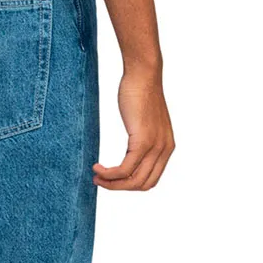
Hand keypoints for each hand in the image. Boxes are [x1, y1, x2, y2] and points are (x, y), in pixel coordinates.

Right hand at [93, 69, 174, 190]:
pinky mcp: (143, 142)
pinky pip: (124, 169)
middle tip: (100, 180)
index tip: (112, 179)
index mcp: (166, 148)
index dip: (129, 185)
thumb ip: (142, 140)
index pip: (150, 180)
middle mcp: (164, 150)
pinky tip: (97, 167)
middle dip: (119, 187)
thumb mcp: (144, 123)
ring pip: (133, 181)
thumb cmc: (139, 94)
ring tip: (96, 176)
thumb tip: (130, 154)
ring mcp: (155, 147)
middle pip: (142, 185)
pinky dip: (109, 173)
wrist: (143, 75)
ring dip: (111, 183)